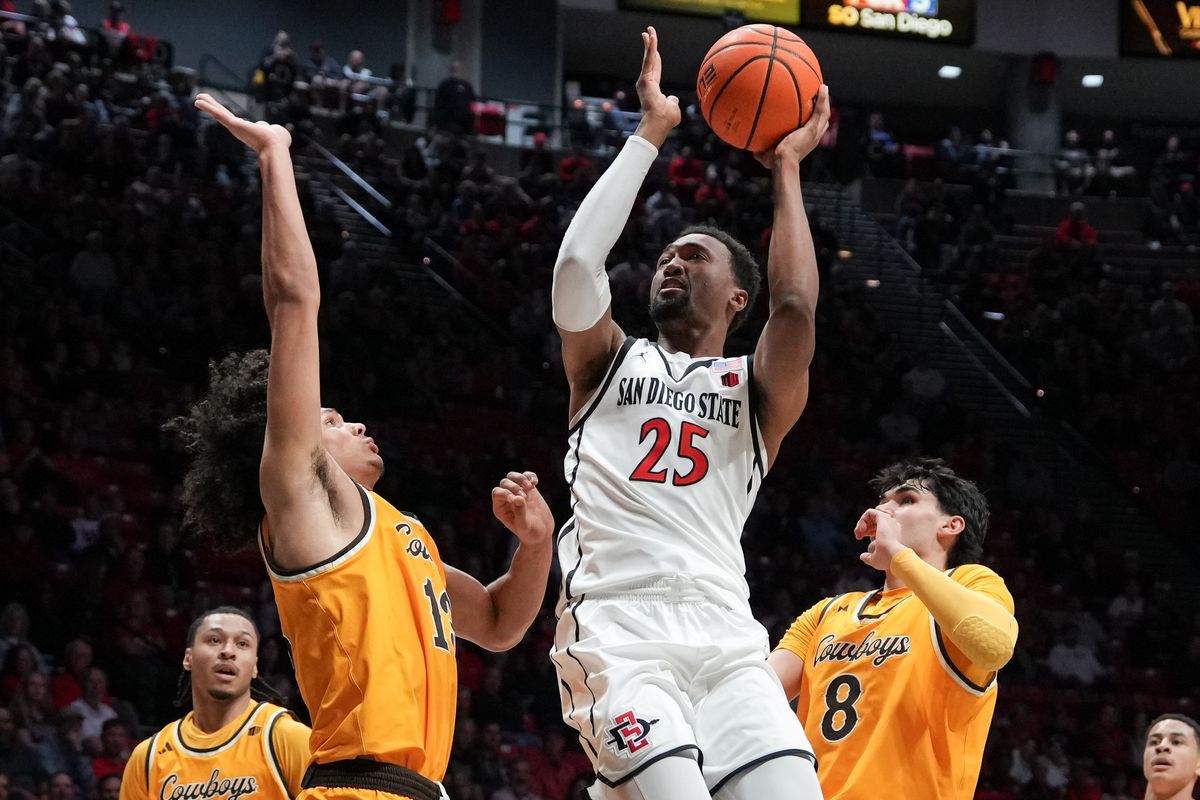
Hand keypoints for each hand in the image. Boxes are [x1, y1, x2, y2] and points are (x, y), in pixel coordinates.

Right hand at [194, 93, 291, 153]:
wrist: (275, 146)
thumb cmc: (278, 142)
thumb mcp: (274, 131)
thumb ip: (270, 128)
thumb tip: (269, 128)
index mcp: (247, 130)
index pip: (234, 121)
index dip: (226, 116)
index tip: (220, 112)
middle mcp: (238, 129)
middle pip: (223, 116)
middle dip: (212, 107)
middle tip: (201, 100)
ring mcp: (234, 127)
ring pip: (219, 113)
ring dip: (208, 105)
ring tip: (197, 98)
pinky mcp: (232, 124)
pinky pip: (219, 113)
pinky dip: (208, 107)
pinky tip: (198, 101)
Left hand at [491, 471, 552, 546]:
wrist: (542, 533)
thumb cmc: (530, 533)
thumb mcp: (525, 526)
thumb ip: (520, 513)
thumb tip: (518, 498)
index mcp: (501, 508)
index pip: (497, 492)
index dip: (506, 492)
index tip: (518, 500)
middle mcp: (507, 499)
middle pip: (504, 483)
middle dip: (515, 487)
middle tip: (526, 497)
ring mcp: (518, 493)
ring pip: (513, 477)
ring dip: (521, 478)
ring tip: (531, 486)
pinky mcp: (529, 490)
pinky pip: (526, 476)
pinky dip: (530, 476)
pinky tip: (535, 483)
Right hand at [633, 26, 680, 146]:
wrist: (659, 124)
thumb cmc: (666, 119)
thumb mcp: (672, 107)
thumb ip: (672, 101)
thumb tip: (673, 99)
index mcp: (653, 87)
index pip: (655, 68)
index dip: (655, 57)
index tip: (654, 48)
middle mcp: (646, 82)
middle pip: (649, 59)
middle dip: (649, 45)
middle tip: (647, 32)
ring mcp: (644, 80)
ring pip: (648, 57)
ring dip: (649, 43)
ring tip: (648, 30)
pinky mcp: (645, 78)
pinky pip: (649, 60)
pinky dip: (651, 48)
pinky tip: (651, 37)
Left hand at [754, 84, 830, 168]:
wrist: (782, 162)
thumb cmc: (775, 162)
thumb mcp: (766, 155)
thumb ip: (760, 149)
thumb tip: (750, 147)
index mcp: (805, 142)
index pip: (814, 130)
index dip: (815, 121)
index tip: (810, 112)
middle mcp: (813, 137)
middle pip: (822, 120)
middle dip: (822, 109)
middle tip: (819, 97)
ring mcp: (815, 133)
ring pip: (824, 113)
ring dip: (825, 100)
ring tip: (823, 88)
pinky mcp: (813, 128)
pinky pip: (820, 110)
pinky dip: (823, 98)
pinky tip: (822, 87)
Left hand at [854, 507, 905, 571]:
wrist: (895, 557)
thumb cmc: (887, 560)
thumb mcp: (876, 560)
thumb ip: (869, 557)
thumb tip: (862, 556)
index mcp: (893, 534)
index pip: (879, 527)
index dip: (868, 531)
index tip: (859, 537)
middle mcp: (892, 526)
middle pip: (875, 520)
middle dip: (863, 527)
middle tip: (857, 535)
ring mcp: (888, 520)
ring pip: (872, 515)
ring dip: (862, 523)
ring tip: (857, 533)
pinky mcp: (883, 517)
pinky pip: (870, 512)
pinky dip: (862, 519)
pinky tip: (861, 529)